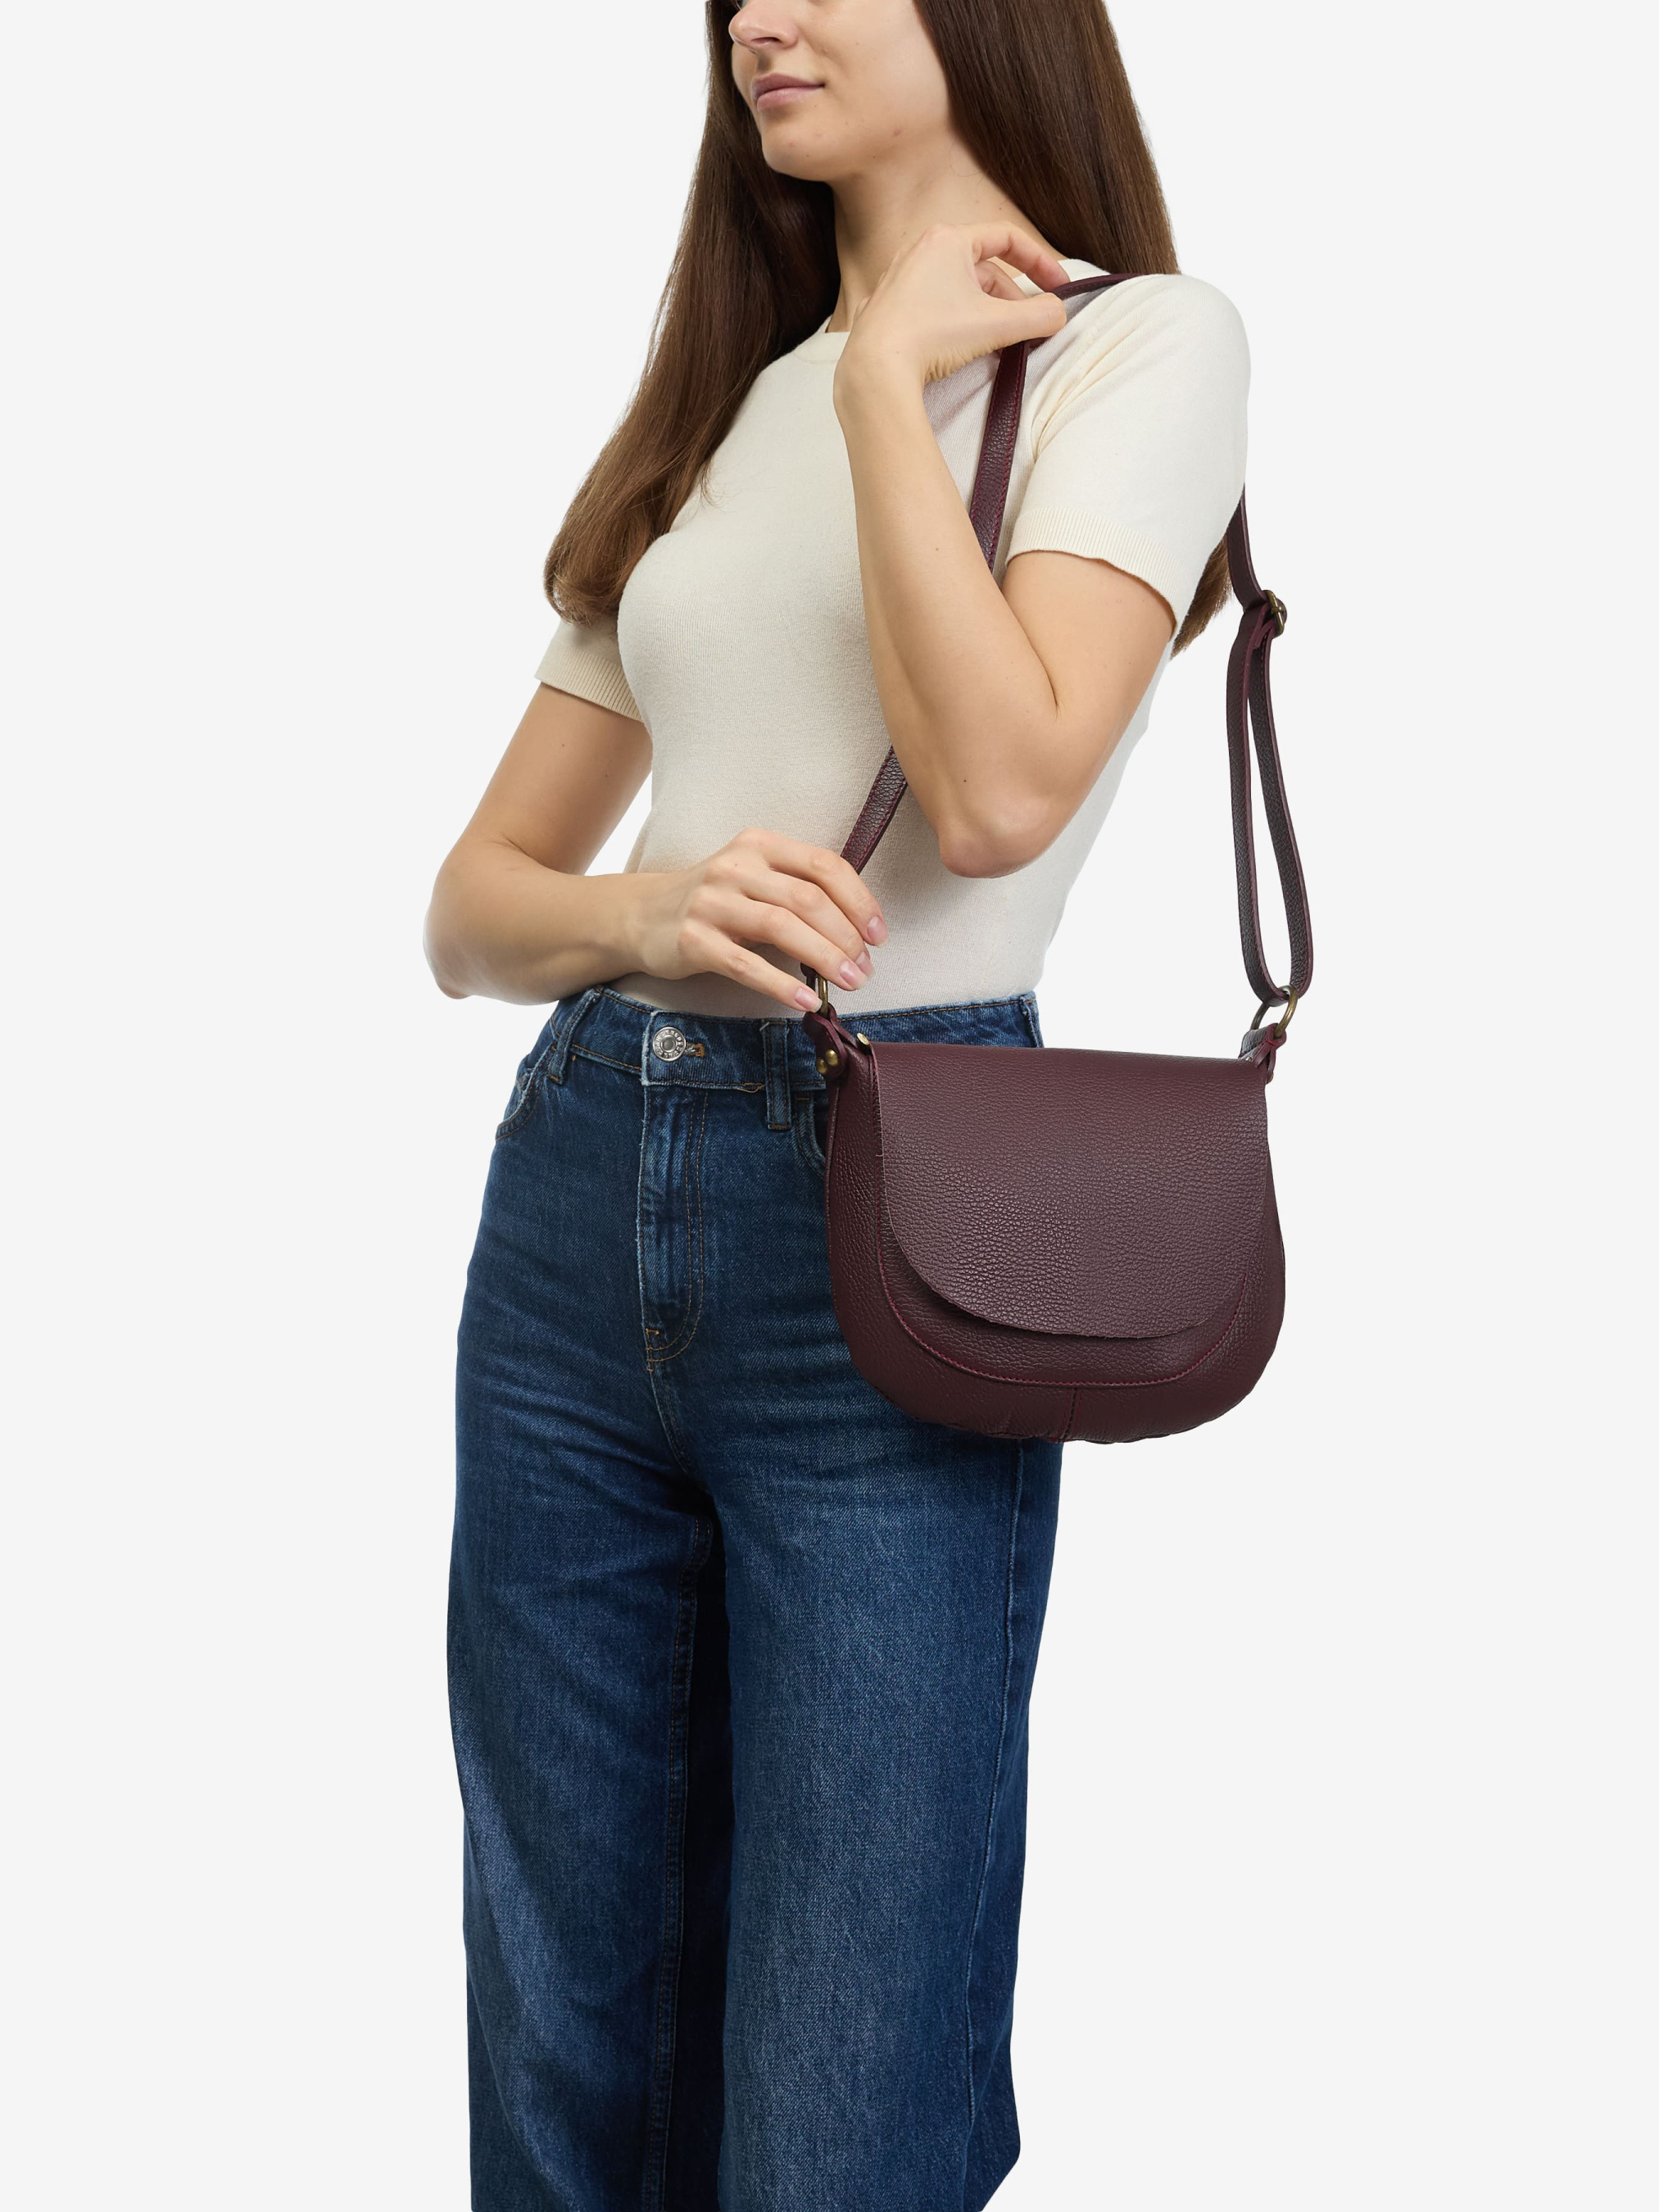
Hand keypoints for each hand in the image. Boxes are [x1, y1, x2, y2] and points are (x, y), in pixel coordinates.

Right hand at [627, 827, 886, 1012]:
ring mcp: (712, 902)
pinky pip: (746, 964)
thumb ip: (798, 892)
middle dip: (845, 936)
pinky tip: (806, 1001)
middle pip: (807, 898)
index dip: (859, 901)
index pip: (824, 865)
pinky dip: (781, 984)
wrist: (642, 916)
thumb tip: (857, 933)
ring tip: (848, 983)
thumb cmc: (715, 902)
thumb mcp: (755, 879)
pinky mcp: (693, 940)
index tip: (878, 935)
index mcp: (760, 845)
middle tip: (865, 968)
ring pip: (781, 927)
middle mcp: (736, 867)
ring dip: (824, 958)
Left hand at [835, 222, 1069, 397]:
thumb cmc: (931, 336)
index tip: (1058, 287)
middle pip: (984, 269)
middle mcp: (921, 251)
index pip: (1007, 238)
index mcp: (949, 240)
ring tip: (999, 342)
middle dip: (1012, 299)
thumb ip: (1039, 316)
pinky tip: (962, 347)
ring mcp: (901, 279)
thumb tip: (1058, 314)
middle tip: (1030, 328)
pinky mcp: (888, 309)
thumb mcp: (997, 325)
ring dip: (986, 312)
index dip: (1040, 261)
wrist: (875, 369)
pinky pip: (933, 308)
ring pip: (958, 290)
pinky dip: (956, 322)